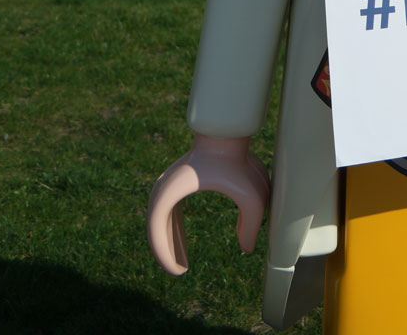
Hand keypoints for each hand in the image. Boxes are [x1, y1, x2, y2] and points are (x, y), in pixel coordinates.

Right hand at [146, 134, 269, 274]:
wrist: (228, 133)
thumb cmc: (238, 162)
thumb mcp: (250, 196)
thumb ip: (250, 223)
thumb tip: (247, 248)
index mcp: (169, 192)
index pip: (156, 231)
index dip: (164, 254)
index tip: (176, 272)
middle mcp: (161, 189)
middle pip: (158, 229)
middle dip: (168, 253)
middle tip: (179, 272)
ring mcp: (166, 186)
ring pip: (164, 223)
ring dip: (171, 243)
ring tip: (181, 264)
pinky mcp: (176, 184)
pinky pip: (171, 214)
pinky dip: (175, 231)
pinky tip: (181, 245)